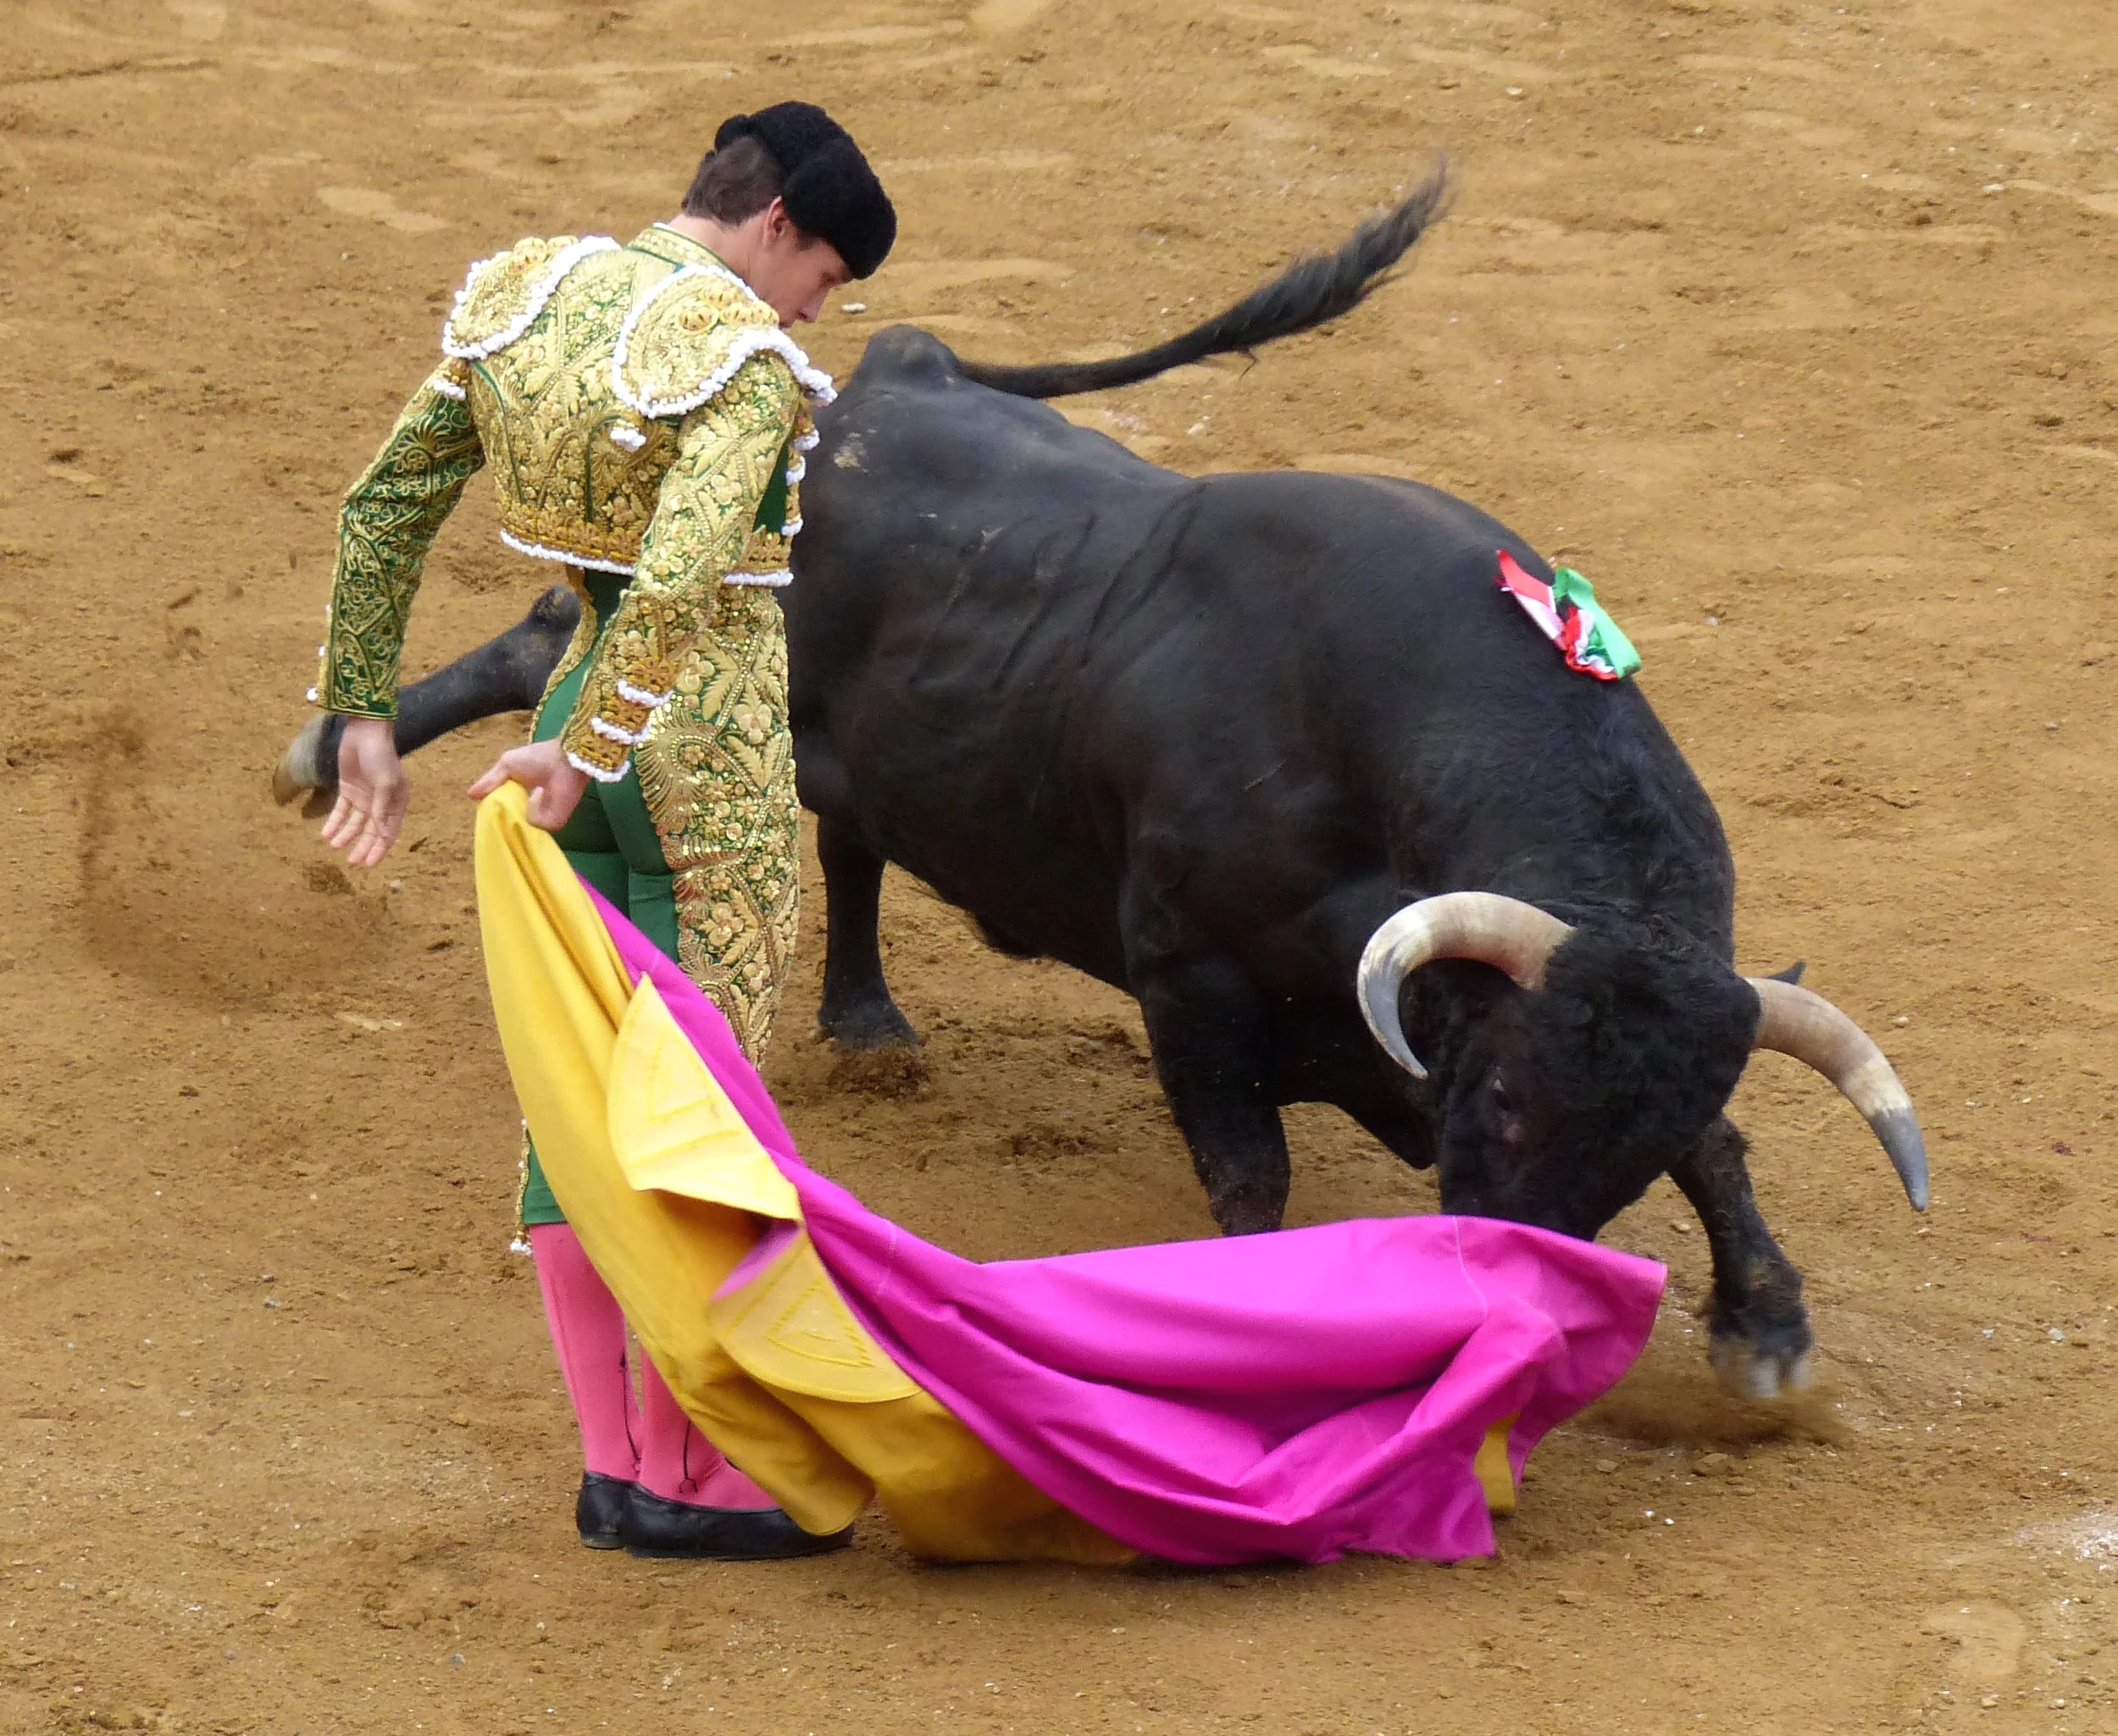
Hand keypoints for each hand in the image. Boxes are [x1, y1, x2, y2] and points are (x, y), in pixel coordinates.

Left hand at [322, 715, 408, 867]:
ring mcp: (364, 797)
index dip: (379, 849)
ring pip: (355, 823)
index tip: (368, 864)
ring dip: (346, 835)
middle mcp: (382, 804)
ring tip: (334, 846)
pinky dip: (334, 822)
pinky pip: (341, 811)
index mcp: (396, 803)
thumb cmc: (380, 757)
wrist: (364, 732)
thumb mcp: (384, 784)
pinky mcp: (348, 790)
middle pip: (371, 831)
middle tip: (351, 863)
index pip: (388, 832)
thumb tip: (384, 836)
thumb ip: (382, 811)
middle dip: (362, 846)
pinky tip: (325, 833)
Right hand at [467, 737, 589, 832]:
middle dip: (501, 816)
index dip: (492, 809)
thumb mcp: (506, 765)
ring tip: (527, 788)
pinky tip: (539, 791)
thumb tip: (470, 795)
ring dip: (520, 806)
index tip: (485, 805)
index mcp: (517, 795)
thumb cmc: (537, 758)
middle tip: (498, 805)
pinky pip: (534, 823)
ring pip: (519, 825)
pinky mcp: (553, 822)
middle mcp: (528, 809)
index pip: (501, 810)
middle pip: (509, 823)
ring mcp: (541, 817)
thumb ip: (489, 781)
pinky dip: (534, 807)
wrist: (565, 759)